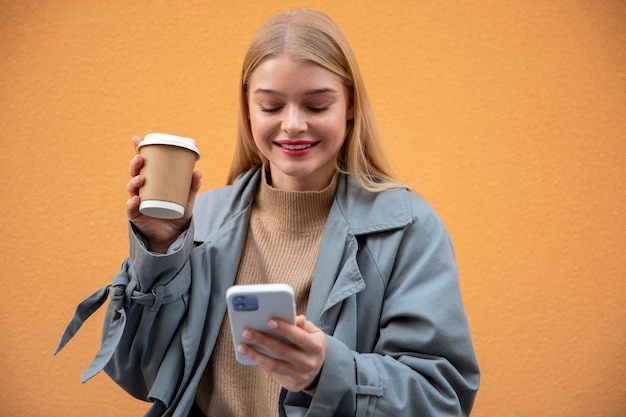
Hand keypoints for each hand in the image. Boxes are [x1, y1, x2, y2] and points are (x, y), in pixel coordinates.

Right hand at [126, 135, 202, 252]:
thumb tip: (198, 172)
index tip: (137, 139)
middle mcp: (142, 190)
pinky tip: (136, 200)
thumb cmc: (177, 214)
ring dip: (134, 182)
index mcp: (151, 182)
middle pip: (135, 173)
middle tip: (141, 158)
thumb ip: (191, 187)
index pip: (143, 164)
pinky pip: (131, 208)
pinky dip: (132, 203)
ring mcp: (137, 202)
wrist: (173, 236)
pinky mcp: (136, 215)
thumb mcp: (187, 199)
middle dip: (135, 164)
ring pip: (131, 188)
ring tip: (141, 179)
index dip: (138, 151)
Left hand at [237, 315, 326, 391]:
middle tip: (247, 332)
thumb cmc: (311, 346)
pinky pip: (273, 374)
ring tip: (242, 346)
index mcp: (316, 347)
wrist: (319, 370)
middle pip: (282, 351)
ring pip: (274, 365)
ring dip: (255, 355)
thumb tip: (296, 318)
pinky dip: (261, 363)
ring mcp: (300, 376)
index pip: (299, 336)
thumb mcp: (314, 333)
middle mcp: (309, 363)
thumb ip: (304, 325)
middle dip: (262, 340)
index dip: (284, 329)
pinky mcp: (292, 385)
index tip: (269, 321)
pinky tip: (251, 355)